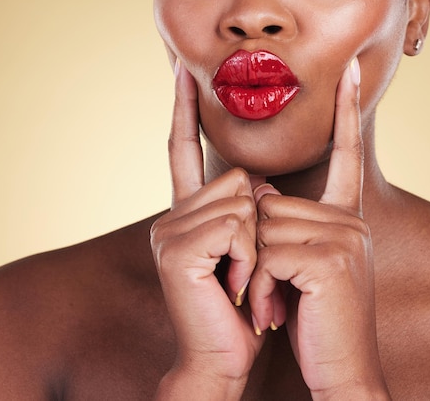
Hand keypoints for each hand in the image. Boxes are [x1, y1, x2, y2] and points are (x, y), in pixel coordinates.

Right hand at [150, 60, 263, 397]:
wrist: (225, 357)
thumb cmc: (245, 303)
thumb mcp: (249, 246)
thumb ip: (246, 208)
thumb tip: (257, 182)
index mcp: (190, 211)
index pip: (183, 149)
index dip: (183, 110)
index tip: (183, 72)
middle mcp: (174, 214)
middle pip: (238, 174)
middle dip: (258, 219)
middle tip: (246, 265)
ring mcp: (171, 231)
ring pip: (243, 198)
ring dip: (257, 242)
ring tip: (240, 278)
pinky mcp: (177, 249)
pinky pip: (237, 224)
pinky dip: (249, 256)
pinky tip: (234, 285)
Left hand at [249, 59, 389, 398]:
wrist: (342, 374)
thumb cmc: (316, 321)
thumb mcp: (304, 264)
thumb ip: (291, 224)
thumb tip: (260, 192)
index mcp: (347, 217)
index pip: (347, 152)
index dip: (346, 109)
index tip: (350, 67)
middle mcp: (352, 220)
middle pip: (273, 201)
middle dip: (259, 249)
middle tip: (274, 292)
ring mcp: (345, 237)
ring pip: (265, 225)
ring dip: (257, 270)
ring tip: (278, 304)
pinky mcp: (331, 259)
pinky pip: (268, 251)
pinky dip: (260, 285)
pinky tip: (279, 310)